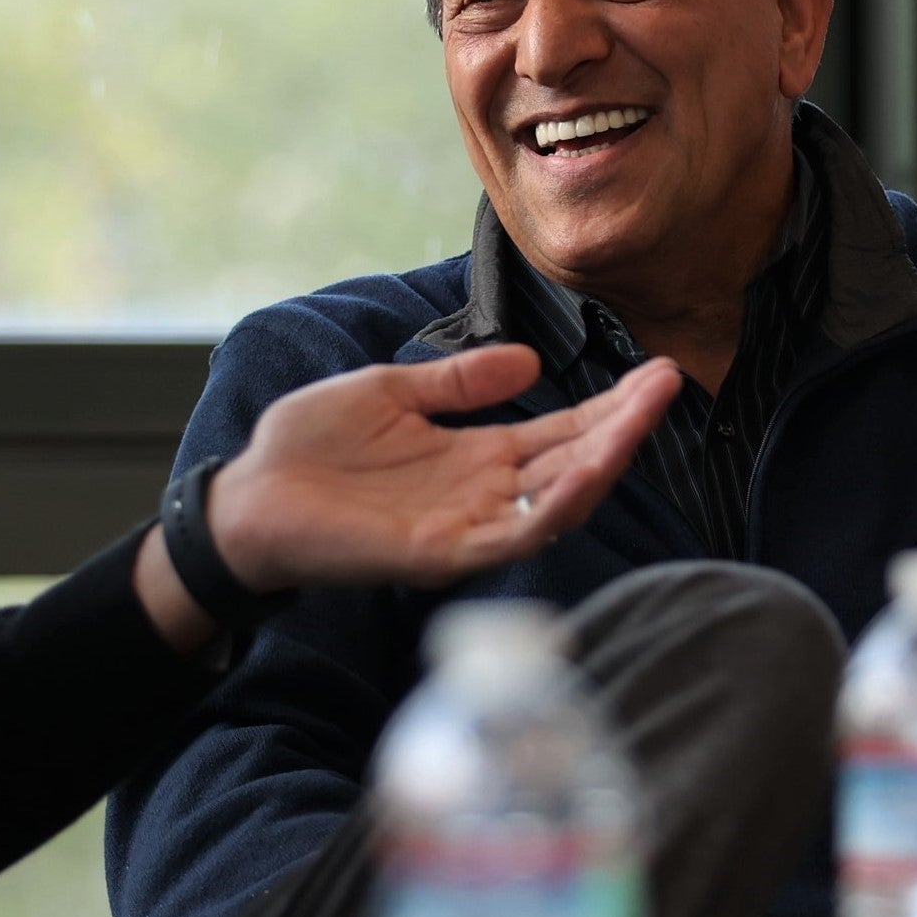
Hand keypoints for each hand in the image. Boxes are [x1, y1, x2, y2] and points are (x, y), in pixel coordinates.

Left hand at [135, 345, 679, 647]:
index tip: (656, 371)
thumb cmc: (308, 448)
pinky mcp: (439, 555)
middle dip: (625, 426)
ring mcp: (467, 528)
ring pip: (556, 503)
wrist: (246, 499)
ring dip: (602, 464)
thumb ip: (458, 382)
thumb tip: (530, 361)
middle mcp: (485, 495)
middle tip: (670, 383)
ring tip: (640, 421)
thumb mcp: (390, 393)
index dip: (611, 405)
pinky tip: (583, 474)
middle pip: (574, 463)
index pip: (563, 432)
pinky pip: (509, 538)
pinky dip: (550, 511)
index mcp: (477, 456)